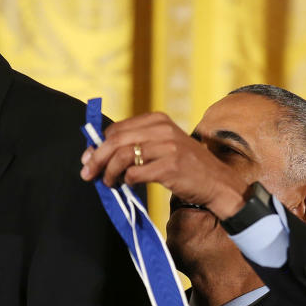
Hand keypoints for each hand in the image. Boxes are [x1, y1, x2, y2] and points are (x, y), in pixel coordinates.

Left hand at [79, 112, 249, 219]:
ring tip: (109, 183)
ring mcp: (168, 147)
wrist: (217, 183)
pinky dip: (127, 181)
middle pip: (116, 141)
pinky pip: (136, 173)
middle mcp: (162, 129)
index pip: (117, 128)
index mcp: (158, 120)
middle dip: (97, 158)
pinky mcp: (170, 167)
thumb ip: (136, 144)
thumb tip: (96, 153)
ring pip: (123, 156)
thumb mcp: (164, 145)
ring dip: (110, 172)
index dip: (99, 145)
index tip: (88, 159)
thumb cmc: (186, 166)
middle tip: (88, 173)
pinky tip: (128, 185)